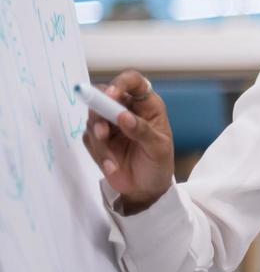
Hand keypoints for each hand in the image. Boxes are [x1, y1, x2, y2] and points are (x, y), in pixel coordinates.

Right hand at [80, 70, 173, 213]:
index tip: (111, 94)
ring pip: (93, 116)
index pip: (133, 82)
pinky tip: (112, 165)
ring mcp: (110, 123)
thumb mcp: (158, 148)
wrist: (145, 189)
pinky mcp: (97, 139)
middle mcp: (126, 109)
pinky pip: (88, 138)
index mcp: (147, 106)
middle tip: (103, 132)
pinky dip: (99, 152)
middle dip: (99, 110)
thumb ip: (141, 131)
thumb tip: (123, 116)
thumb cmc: (158, 164)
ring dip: (99, 137)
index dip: (121, 82)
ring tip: (112, 158)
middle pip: (104, 94)